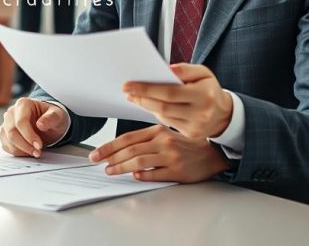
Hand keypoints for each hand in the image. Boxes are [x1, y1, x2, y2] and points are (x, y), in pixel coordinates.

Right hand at [0, 98, 68, 157]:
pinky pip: (6, 146)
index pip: (21, 121)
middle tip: (38, 152)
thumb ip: (51, 118)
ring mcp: (6, 123)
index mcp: (23, 104)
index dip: (29, 136)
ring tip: (35, 152)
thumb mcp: (57, 116)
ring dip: (21, 150)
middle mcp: (12, 112)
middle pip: (12, 132)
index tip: (39, 145)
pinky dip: (17, 152)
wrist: (47, 123)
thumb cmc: (51, 117)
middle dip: (25, 145)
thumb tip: (40, 124)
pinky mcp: (5, 134)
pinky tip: (28, 151)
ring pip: (8, 140)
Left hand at [88, 125, 229, 182]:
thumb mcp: (165, 135)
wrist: (212, 154)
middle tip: (97, 163)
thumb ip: (145, 140)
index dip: (109, 146)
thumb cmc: (184, 145)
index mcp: (157, 131)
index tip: (96, 153)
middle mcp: (163, 142)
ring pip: (139, 161)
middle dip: (110, 157)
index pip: (127, 138)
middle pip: (130, 150)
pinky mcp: (177, 171)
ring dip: (121, 167)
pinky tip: (134, 176)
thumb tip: (121, 151)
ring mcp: (170, 156)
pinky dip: (142, 175)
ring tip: (110, 171)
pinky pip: (155, 174)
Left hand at [123, 64, 232, 138]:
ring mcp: (195, 127)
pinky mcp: (190, 135)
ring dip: (146, 106)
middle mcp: (200, 113)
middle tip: (127, 91)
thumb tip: (165, 70)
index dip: (147, 89)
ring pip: (163, 117)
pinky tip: (149, 105)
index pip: (170, 92)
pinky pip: (168, 124)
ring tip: (135, 97)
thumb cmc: (210, 90)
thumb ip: (185, 70)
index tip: (129, 85)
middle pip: (163, 107)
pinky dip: (156, 113)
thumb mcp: (203, 73)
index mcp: (204, 95)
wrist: (225, 114)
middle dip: (142, 98)